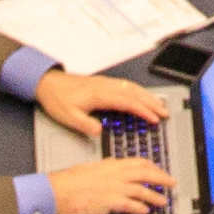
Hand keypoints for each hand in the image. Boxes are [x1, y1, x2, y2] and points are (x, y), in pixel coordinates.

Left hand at [43, 71, 176, 132]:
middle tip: (165, 113)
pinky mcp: (103, 83)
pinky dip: (138, 91)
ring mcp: (106, 83)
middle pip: (134, 93)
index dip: (143, 110)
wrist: (47, 83)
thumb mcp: (68, 116)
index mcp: (100, 94)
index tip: (154, 119)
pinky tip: (142, 96)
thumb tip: (99, 131)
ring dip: (147, 96)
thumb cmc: (57, 99)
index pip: (128, 102)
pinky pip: (127, 85)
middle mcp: (106, 86)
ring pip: (132, 87)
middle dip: (152, 103)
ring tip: (159, 106)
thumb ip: (85, 124)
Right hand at [52, 155, 178, 213]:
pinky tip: (145, 211)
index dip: (153, 167)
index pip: (139, 162)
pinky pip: (131, 205)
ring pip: (142, 190)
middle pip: (146, 174)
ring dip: (155, 196)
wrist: (57, 190)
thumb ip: (104, 166)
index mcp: (112, 165)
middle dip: (162, 178)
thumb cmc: (69, 180)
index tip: (160, 171)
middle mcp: (116, 174)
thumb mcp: (90, 167)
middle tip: (172, 183)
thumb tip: (112, 164)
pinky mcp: (109, 202)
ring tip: (163, 201)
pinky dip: (140, 208)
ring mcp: (114, 188)